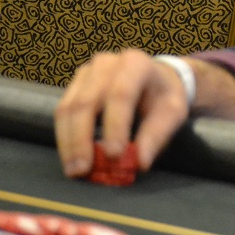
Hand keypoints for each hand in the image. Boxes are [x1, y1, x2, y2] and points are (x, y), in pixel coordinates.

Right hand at [54, 50, 234, 177]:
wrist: (154, 79)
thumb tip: (139, 163)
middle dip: (83, 140)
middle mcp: (106, 64)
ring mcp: (86, 73)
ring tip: (74, 170)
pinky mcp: (74, 86)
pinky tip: (70, 158)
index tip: (114, 155)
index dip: (115, 126)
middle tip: (84, 169)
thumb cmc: (163, 97)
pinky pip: (62, 112)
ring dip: (69, 143)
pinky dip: (65, 138)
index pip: (121, 94)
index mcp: (135, 64)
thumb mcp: (172, 113)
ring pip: (68, 109)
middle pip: (87, 102)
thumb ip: (157, 136)